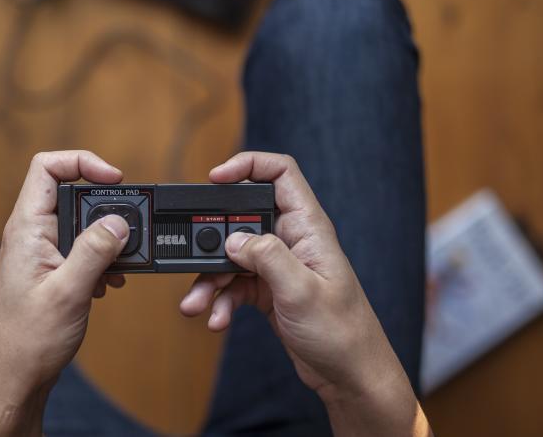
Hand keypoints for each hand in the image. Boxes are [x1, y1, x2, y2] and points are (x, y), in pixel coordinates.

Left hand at [0, 151, 130, 436]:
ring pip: (79, 225)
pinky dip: (99, 261)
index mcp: (26, 229)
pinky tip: (107, 284)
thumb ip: (95, 251)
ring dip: (104, 240)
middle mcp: (30, 235)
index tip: (115, 179)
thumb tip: (119, 220)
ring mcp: (39, 254)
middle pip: (71, 194)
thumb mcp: (68, 292)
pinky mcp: (48, 273)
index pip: (48, 167)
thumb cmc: (25, 342)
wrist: (9, 381)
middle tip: (127, 231)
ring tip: (118, 266)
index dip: (82, 162)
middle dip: (105, 209)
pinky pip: (79, 250)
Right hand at [180, 152, 430, 436]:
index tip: (215, 178)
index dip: (247, 165)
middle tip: (193, 256)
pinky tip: (216, 319)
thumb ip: (265, 257)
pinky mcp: (268, 290)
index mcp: (308, 227)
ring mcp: (278, 265)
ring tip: (196, 303)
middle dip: (212, 239)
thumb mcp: (301, 290)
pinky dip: (220, 300)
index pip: (280, 174)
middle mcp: (291, 240)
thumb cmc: (342, 332)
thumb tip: (232, 238)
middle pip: (242, 218)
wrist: (349, 376)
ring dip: (210, 279)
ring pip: (232, 256)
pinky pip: (234, 284)